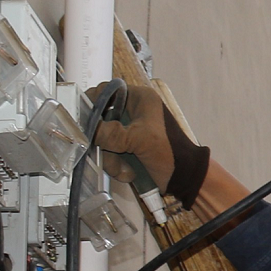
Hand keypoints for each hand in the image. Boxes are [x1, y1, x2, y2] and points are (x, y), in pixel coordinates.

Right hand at [90, 80, 210, 207]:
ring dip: (111, 158)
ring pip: (105, 139)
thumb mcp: (139, 140)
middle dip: (103, 142)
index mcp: (139, 98)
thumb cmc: (170, 153)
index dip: (93, 104)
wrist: (185, 179)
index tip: (85, 121)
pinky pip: (111, 152)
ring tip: (124, 170)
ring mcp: (130, 129)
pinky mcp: (129, 146)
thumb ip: (112, 134)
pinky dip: (117, 164)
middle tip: (105, 153)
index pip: (106, 92)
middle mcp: (133, 110)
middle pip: (102, 120)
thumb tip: (89, 130)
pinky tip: (128, 173)